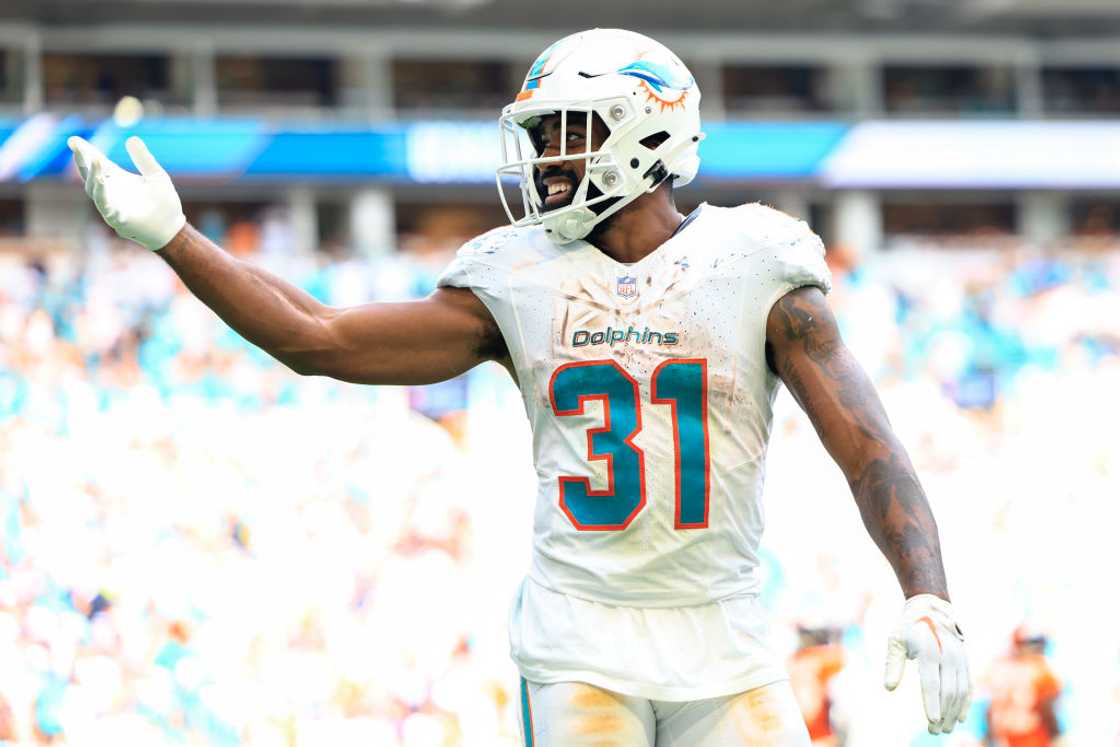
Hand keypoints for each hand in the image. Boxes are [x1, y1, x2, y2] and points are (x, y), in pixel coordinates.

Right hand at [68, 135, 185, 250]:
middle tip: (76, 146)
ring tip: (95, 160)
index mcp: (118, 179)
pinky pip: (106, 207)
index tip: (73, 140)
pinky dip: (102, 195)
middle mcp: (111, 192)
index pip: (98, 163)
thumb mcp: (156, 175)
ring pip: (95, 190)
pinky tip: (101, 182)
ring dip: (93, 175)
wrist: (173, 228)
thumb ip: (143, 159)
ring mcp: (112, 206)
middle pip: (90, 175)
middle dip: (82, 161)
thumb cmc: (164, 203)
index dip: (85, 152)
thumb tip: (131, 138)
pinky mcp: (118, 220)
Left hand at [884, 593, 971, 733]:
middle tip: (934, 731)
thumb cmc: (908, 627)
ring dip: (953, 712)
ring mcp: (959, 659)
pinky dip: (965, 703)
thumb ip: (893, 664)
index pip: (932, 683)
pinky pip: (968, 686)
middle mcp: (948, 656)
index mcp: (929, 651)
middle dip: (942, 713)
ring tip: (944, 729)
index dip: (932, 703)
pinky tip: (959, 718)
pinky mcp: (965, 662)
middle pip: (947, 691)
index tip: (931, 720)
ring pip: (959, 691)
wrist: (932, 608)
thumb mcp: (895, 640)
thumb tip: (888, 688)